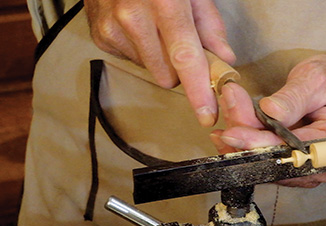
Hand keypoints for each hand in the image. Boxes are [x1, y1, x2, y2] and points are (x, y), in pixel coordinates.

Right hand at [84, 0, 235, 126]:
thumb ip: (210, 24)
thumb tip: (224, 59)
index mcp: (163, 2)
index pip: (184, 56)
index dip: (198, 90)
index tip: (206, 114)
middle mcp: (132, 18)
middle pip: (167, 75)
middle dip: (181, 70)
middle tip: (184, 45)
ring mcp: (112, 29)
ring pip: (151, 70)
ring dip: (161, 58)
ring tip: (157, 27)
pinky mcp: (101, 37)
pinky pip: (133, 61)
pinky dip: (142, 51)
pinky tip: (139, 28)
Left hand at [210, 54, 325, 186]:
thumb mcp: (318, 78)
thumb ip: (294, 97)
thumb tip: (270, 112)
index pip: (290, 150)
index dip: (258, 143)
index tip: (232, 131)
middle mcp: (323, 162)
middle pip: (274, 161)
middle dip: (244, 136)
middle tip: (228, 106)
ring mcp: (310, 166)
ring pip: (267, 163)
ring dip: (243, 139)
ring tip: (230, 109)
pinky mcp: (298, 163)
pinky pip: (269, 159)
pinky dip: (249, 143)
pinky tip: (235, 125)